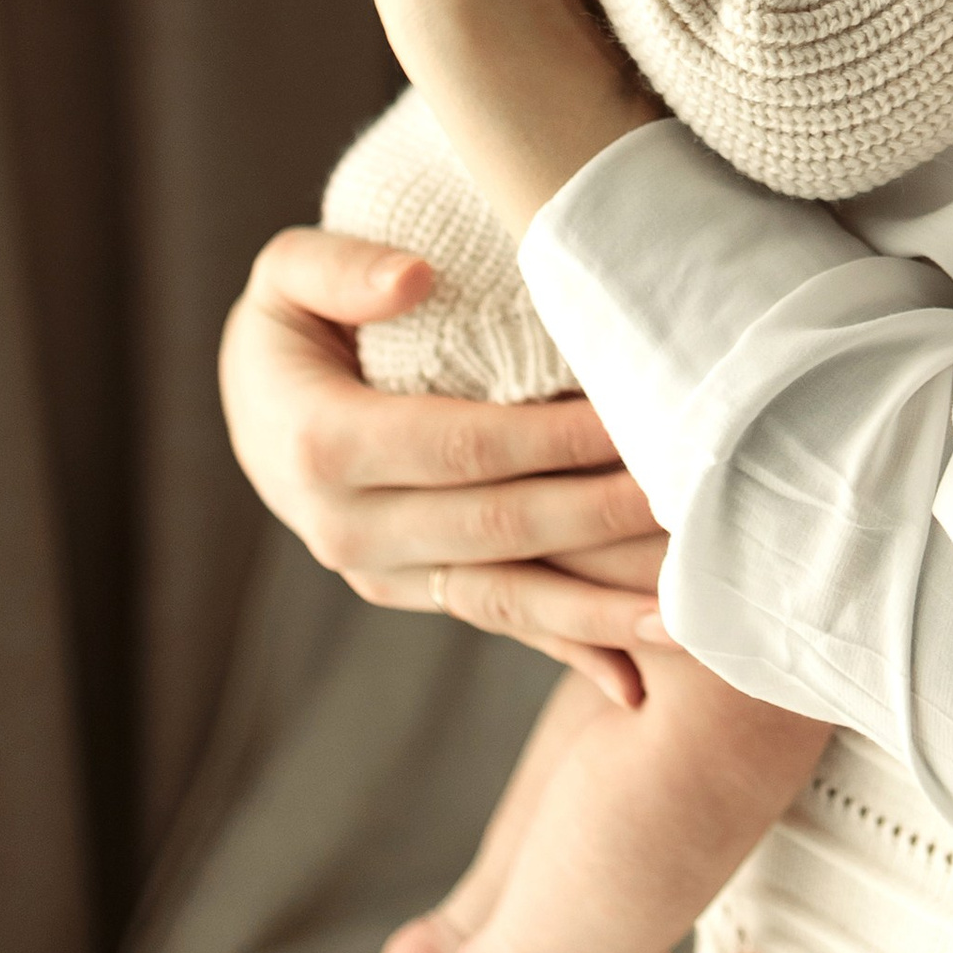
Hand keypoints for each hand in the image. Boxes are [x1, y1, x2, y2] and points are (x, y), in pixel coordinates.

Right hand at [220, 226, 666, 687]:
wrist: (257, 408)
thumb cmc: (292, 323)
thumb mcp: (284, 277)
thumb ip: (340, 269)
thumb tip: (413, 278)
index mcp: (323, 446)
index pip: (464, 446)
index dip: (555, 438)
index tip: (637, 417)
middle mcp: (349, 529)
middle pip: (500, 527)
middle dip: (603, 515)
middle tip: (696, 497)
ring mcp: (383, 574)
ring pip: (506, 595)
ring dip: (600, 607)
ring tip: (688, 612)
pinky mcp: (414, 593)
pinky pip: (497, 620)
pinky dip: (567, 649)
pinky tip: (634, 684)